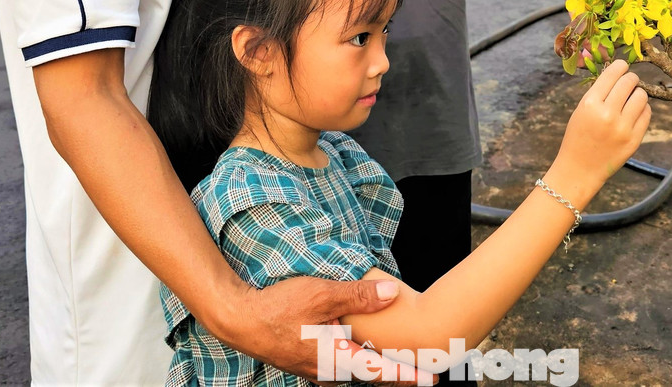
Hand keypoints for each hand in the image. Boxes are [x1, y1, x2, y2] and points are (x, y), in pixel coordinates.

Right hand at [218, 275, 414, 381]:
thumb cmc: (278, 309)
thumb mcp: (322, 295)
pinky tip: (365, 348)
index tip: (431, 380)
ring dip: (378, 367)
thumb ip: (359, 296)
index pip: (380, 372)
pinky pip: (343, 366)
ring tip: (402, 360)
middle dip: (398, 373)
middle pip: (371, 376)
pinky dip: (360, 360)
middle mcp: (329, 371)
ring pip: (356, 371)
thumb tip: (392, 293)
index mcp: (336, 359)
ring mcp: (318, 370)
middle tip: (425, 369)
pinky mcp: (310, 362)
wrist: (240, 320)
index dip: (407, 376)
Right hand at [547, 60, 649, 205]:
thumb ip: (599, 92)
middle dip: (630, 78)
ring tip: (631, 99)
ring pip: (641, 96)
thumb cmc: (578, 136)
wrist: (580, 169)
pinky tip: (634, 112)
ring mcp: (623, 128)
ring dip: (638, 93)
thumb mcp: (581, 110)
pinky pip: (647, 113)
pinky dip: (643, 109)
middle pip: (629, 82)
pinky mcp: (634, 140)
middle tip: (629, 81)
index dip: (620, 66)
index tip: (623, 65)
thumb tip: (620, 73)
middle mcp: (608, 114)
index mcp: (590, 104)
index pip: (612, 74)